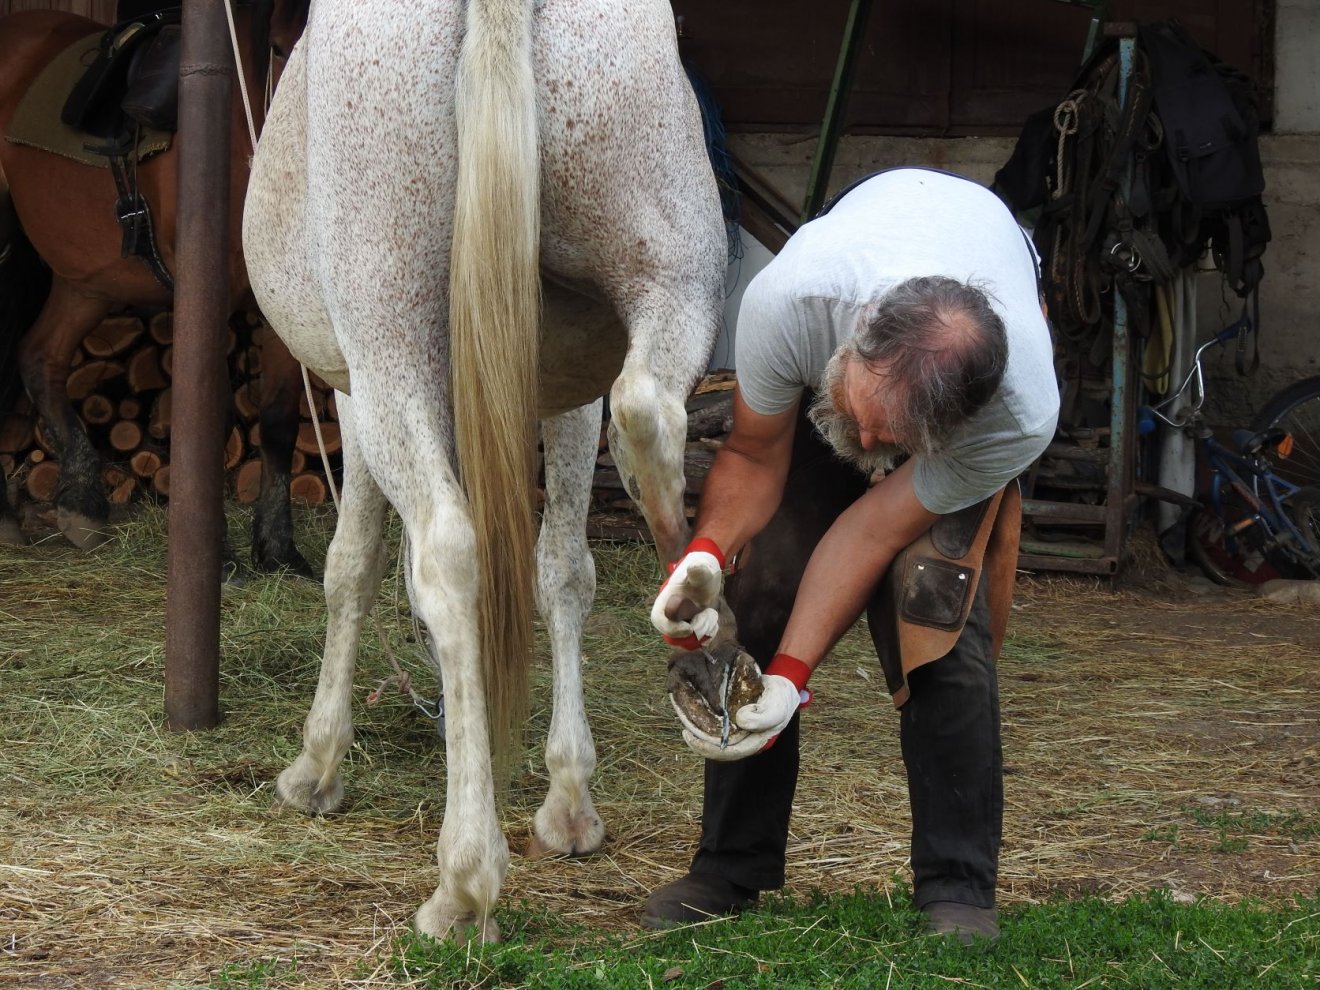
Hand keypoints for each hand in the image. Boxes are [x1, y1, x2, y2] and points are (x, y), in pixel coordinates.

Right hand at [651, 538, 724, 647]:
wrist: (707, 573)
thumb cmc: (702, 569)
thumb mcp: (702, 569)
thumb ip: (699, 571)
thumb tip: (695, 567)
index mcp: (666, 600)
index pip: (659, 621)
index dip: (672, 629)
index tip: (689, 628)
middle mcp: (671, 614)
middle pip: (674, 636)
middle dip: (694, 631)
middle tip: (707, 614)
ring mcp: (681, 621)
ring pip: (688, 641)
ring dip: (704, 631)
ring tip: (711, 613)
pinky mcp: (693, 627)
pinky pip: (698, 640)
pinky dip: (709, 633)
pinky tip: (713, 618)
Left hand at [680, 673, 803, 761]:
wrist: (782, 687)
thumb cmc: (780, 698)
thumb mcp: (776, 707)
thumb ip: (761, 718)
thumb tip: (740, 721)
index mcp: (755, 742)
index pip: (730, 752)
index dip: (710, 749)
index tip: (693, 737)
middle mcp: (745, 740)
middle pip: (720, 750)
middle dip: (701, 744)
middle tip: (686, 733)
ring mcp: (740, 732)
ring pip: (717, 740)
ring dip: (701, 736)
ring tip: (687, 727)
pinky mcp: (735, 722)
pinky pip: (718, 728)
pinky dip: (706, 725)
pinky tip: (696, 718)